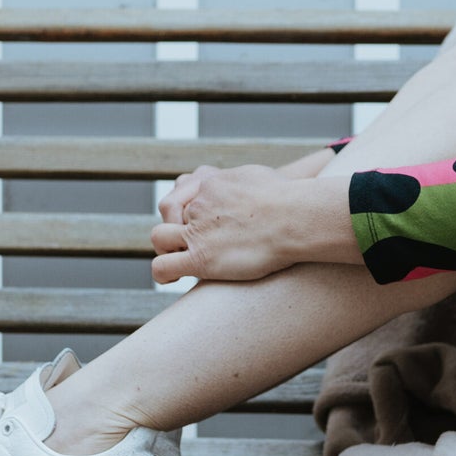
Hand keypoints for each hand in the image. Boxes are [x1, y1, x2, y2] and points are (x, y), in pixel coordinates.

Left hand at [150, 169, 355, 284]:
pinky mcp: (201, 258)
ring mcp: (196, 230)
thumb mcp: (262, 177)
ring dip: (166, 246)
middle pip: (169, 209)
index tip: (200, 215)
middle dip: (175, 224)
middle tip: (191, 237)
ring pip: (159, 237)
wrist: (296, 217)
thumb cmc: (292, 198)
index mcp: (212, 180)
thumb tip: (265, 181)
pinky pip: (164, 267)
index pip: (184, 185)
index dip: (187, 202)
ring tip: (182, 257)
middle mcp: (198, 203)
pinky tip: (175, 278)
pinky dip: (165, 273)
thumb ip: (248, 182)